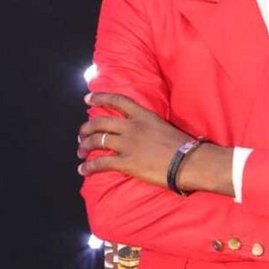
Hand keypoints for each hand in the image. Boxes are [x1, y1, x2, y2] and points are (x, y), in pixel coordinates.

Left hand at [77, 92, 192, 186]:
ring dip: (85, 146)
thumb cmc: (182, 144)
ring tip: (81, 151)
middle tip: (82, 134)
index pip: (117, 101)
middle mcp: (132, 127)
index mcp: (143, 115)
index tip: (88, 99)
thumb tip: (142, 131)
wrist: (188, 161)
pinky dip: (89, 166)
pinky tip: (83, 170)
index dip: (100, 98)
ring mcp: (128, 144)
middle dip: (86, 128)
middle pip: (101, 122)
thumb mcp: (163, 126)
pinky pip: (101, 163)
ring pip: (97, 141)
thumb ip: (148, 125)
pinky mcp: (127, 162)